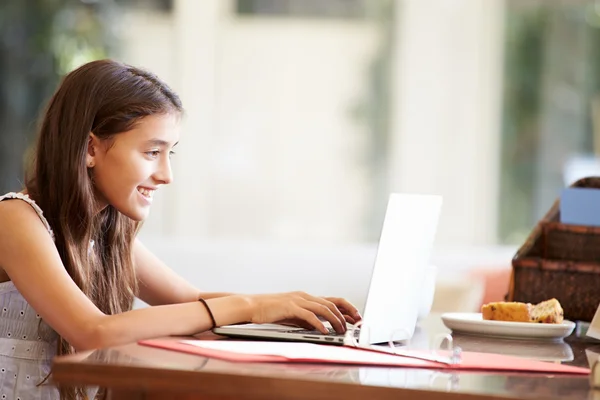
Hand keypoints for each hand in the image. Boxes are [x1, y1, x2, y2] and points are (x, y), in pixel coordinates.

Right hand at [246, 292, 360, 334]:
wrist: (251, 306)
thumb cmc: (269, 311)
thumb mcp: (291, 315)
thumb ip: (305, 319)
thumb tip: (318, 327)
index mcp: (305, 297)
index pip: (332, 300)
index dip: (346, 308)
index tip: (356, 317)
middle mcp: (304, 296)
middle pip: (332, 303)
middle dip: (346, 314)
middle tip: (354, 325)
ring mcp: (298, 300)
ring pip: (323, 308)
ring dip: (335, 320)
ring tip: (341, 330)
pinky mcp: (290, 306)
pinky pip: (309, 315)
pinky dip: (319, 324)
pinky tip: (325, 331)